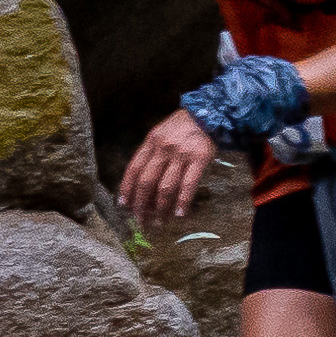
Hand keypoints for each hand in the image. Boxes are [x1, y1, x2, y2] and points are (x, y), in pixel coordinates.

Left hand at [118, 109, 213, 228]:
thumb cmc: (184, 127)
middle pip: (147, 182)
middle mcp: (164, 148)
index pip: (134, 169)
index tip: (125, 205)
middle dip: (142, 205)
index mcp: (151, 141)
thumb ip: (151, 153)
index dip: (127, 189)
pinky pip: (188, 185)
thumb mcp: (162, 133)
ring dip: (161, 209)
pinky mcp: (200, 158)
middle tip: (142, 221)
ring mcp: (182, 154)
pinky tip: (180, 214)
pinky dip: (183, 202)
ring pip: (166, 187)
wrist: (210, 114)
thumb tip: (140, 183)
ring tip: (160, 222)